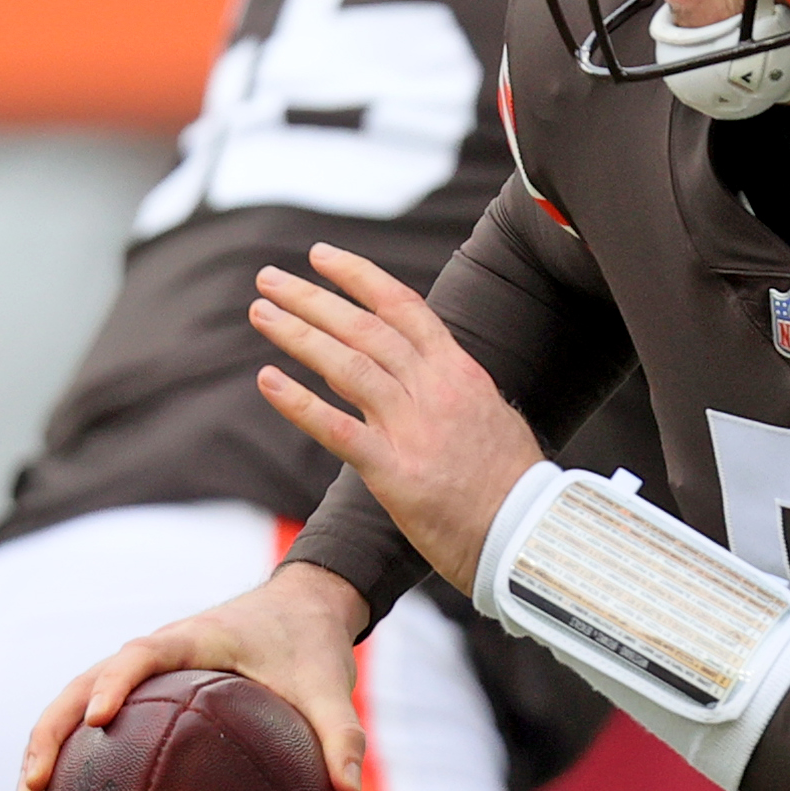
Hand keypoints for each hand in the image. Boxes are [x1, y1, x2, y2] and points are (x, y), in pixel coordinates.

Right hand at [19, 561, 371, 790]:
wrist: (305, 607)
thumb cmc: (312, 643)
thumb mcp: (332, 686)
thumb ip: (343, 735)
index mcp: (194, 639)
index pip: (140, 655)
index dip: (114, 684)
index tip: (96, 723)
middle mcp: (158, 650)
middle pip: (84, 682)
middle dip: (52, 731)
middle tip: (32, 786)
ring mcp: (146, 669)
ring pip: (77, 697)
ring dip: (49, 741)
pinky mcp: (148, 688)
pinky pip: (98, 711)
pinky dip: (73, 746)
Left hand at [251, 246, 543, 592]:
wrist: (528, 534)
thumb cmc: (513, 483)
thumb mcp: (492, 416)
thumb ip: (455, 389)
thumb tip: (427, 371)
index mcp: (460, 372)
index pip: (403, 307)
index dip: (358, 277)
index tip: (320, 256)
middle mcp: (435, 390)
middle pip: (364, 328)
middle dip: (312, 298)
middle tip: (269, 279)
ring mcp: (414, 429)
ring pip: (346, 366)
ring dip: (297, 334)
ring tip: (261, 313)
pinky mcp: (395, 472)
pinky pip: (337, 429)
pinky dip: (299, 403)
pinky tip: (268, 380)